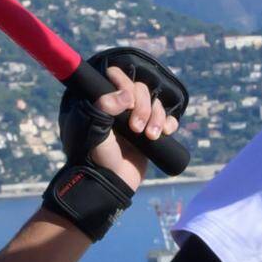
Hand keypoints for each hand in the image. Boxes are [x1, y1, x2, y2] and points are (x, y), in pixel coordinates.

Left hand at [36, 44, 190, 236]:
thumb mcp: (93, 129)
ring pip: (156, 104)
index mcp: (103, 101)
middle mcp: (120, 107)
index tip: (127, 103)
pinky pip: (167, 119)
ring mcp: (136, 120)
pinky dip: (169, 123)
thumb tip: (127, 94)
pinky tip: (165, 132)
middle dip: (144, 108)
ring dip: (157, 117)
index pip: (118, 78)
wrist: (110, 184)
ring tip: (151, 136)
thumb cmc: (95, 157)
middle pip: (141, 90)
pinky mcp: (150, 133)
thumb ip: (104, 107)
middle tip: (136, 128)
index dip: (125, 85)